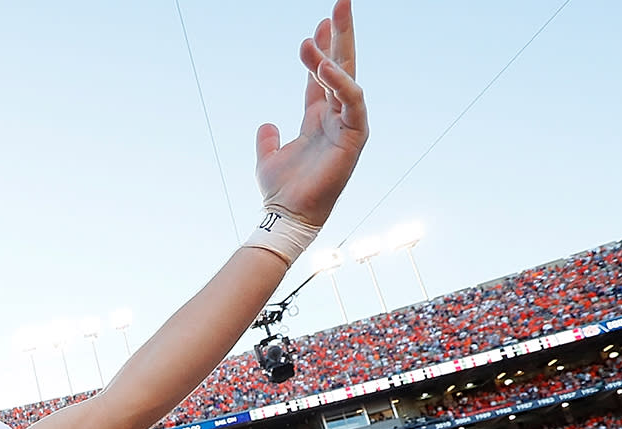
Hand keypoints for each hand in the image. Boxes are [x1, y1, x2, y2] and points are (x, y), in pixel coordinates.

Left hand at [253, 0, 366, 226]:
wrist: (287, 214)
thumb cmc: (281, 190)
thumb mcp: (268, 157)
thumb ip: (267, 138)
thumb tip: (267, 123)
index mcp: (319, 117)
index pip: (322, 74)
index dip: (321, 47)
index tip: (318, 21)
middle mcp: (337, 117)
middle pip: (342, 66)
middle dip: (342, 34)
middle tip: (340, 2)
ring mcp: (348, 124)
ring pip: (346, 78)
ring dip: (332, 53)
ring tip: (316, 32)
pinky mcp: (355, 136)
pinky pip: (353, 100)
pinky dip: (340, 81)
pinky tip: (323, 65)